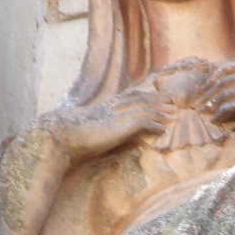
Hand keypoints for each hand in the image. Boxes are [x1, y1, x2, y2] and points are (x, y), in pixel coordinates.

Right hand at [46, 87, 176, 161]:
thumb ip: (97, 129)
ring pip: (145, 108)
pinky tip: (163, 130)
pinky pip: (143, 121)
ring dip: (161, 112)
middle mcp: (112, 108)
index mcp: (105, 107)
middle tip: (173, 103)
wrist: (60, 136)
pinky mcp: (118, 125)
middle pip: (141, 99)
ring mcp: (116, 115)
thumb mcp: (85, 130)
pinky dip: (154, 125)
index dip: (145, 97)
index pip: (130, 97)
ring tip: (174, 116)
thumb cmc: (68, 137)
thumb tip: (99, 134)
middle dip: (158, 101)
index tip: (157, 98)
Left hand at [195, 58, 234, 123]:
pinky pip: (231, 106)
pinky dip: (220, 113)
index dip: (216, 75)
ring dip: (210, 102)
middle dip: (207, 89)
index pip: (230, 68)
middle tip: (197, 100)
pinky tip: (214, 120)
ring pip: (223, 92)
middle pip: (222, 79)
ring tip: (201, 111)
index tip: (208, 82)